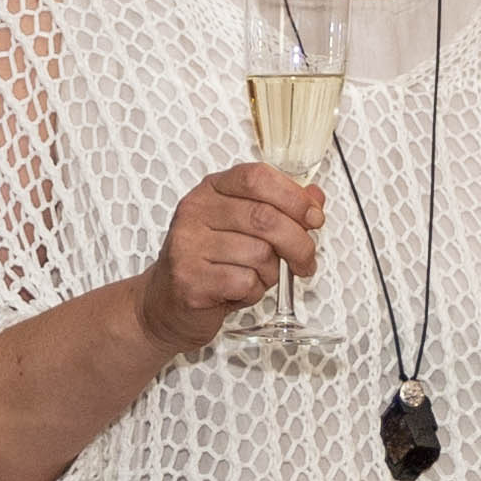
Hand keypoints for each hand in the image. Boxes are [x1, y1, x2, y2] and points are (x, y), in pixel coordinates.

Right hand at [130, 164, 324, 354]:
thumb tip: (315, 196)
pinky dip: (253, 292)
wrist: (165, 303)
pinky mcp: (190, 280)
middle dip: (298, 244)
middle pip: (265, 217)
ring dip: (271, 274)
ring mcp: (188, 245)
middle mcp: (195, 211)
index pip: (257, 177)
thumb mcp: (243, 228)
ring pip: (260, 254)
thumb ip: (279, 208)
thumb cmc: (209, 263)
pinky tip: (238, 291)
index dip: (294, 197)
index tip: (314, 218)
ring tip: (256, 278)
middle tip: (305, 261)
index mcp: (211, 190)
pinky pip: (245, 282)